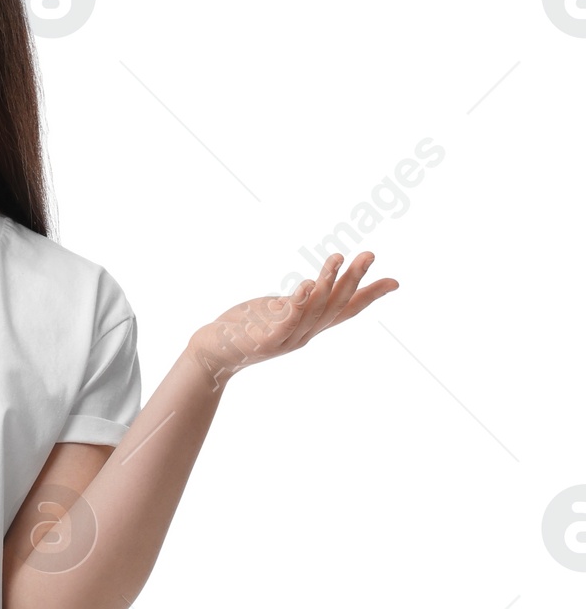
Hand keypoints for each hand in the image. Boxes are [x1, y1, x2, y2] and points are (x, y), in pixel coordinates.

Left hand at [189, 250, 398, 391]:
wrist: (214, 354)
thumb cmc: (248, 329)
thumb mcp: (281, 312)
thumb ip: (301, 302)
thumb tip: (317, 286)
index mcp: (310, 326)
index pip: (346, 311)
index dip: (370, 296)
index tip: (395, 282)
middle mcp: (304, 334)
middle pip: (335, 306)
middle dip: (353, 280)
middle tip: (369, 254)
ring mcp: (286, 339)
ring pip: (314, 310)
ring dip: (327, 282)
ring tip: (337, 258)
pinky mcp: (265, 340)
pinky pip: (286, 321)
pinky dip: (297, 304)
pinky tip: (305, 285)